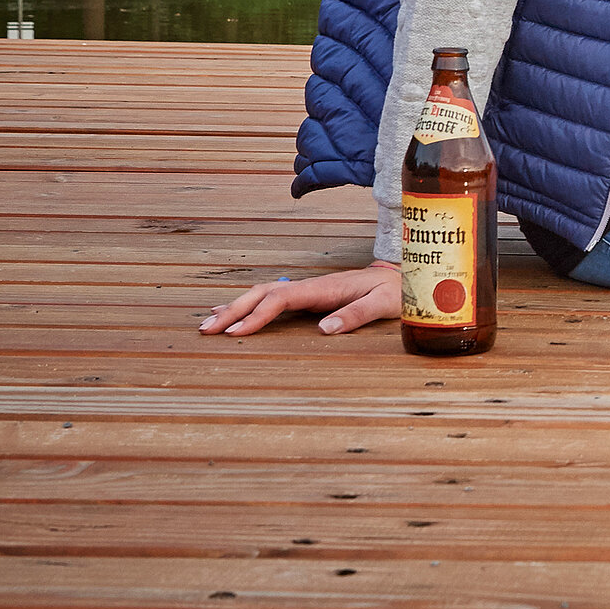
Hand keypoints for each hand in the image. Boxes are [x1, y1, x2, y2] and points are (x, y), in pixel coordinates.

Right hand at [201, 261, 399, 336]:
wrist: (403, 277)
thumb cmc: (394, 292)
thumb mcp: (382, 305)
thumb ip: (355, 315)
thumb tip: (323, 329)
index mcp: (325, 289)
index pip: (282, 299)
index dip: (257, 314)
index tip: (236, 332)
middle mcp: (312, 287)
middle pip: (263, 293)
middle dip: (233, 310)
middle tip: (206, 329)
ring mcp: (309, 290)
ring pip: (263, 294)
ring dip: (236, 307)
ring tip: (209, 323)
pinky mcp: (310, 296)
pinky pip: (273, 299)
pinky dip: (250, 306)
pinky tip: (235, 314)